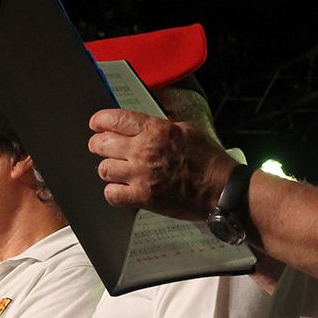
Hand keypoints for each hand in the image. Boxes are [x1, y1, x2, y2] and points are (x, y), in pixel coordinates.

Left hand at [88, 108, 234, 218]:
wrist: (222, 189)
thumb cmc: (208, 159)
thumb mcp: (187, 129)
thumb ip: (162, 125)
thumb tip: (144, 123)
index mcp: (156, 130)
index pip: (115, 119)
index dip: (100, 121)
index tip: (96, 123)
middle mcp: (144, 151)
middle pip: (102, 144)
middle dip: (98, 143)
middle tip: (101, 146)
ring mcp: (142, 176)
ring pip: (104, 169)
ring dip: (108, 167)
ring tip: (116, 168)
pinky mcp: (143, 198)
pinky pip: (112, 194)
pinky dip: (113, 191)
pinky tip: (122, 188)